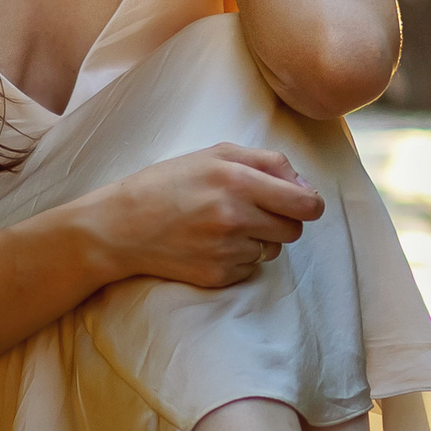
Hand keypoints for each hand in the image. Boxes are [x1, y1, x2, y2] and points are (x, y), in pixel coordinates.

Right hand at [84, 143, 324, 288]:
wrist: (121, 227)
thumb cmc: (168, 184)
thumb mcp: (214, 155)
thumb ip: (265, 162)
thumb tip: (304, 185)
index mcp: (238, 180)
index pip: (305, 203)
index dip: (310, 203)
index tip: (302, 203)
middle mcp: (236, 217)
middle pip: (294, 229)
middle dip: (283, 221)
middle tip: (257, 212)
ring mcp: (227, 249)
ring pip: (274, 250)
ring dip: (260, 239)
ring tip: (225, 226)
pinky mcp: (218, 275)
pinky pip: (250, 268)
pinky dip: (239, 257)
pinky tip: (211, 244)